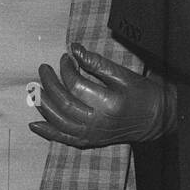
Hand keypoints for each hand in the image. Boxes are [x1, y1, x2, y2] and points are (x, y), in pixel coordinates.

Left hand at [31, 43, 175, 146]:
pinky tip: (33, 124)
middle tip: (43, 69)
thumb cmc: (141, 94)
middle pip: (64, 104)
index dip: (66, 69)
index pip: (76, 86)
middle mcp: (97, 123)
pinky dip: (47, 132)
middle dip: (49, 84)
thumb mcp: (122, 75)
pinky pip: (64, 139)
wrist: (155, 119)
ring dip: (43, 105)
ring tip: (35, 89)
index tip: (66, 57)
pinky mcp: (90, 141)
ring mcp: (92, 135)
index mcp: (108, 104)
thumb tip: (73, 48)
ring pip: (60, 122)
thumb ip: (96, 62)